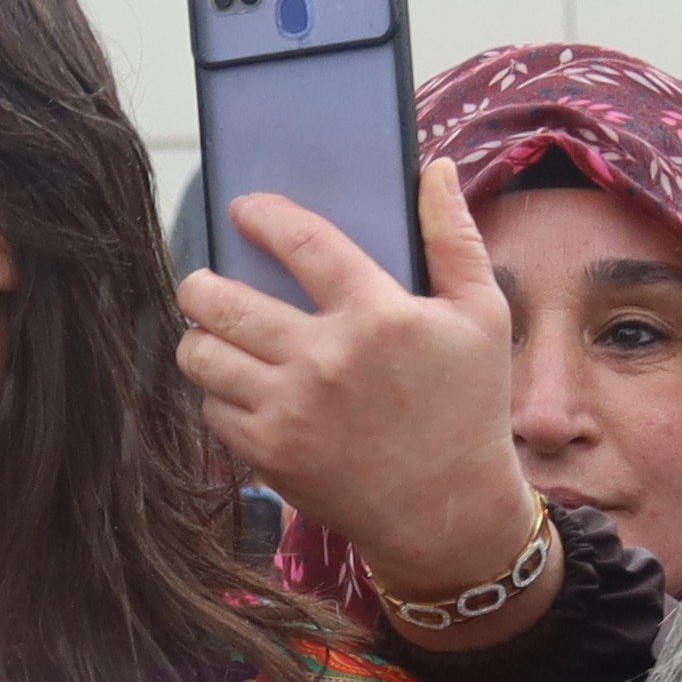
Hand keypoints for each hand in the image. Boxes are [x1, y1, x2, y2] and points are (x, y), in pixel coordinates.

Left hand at [172, 159, 542, 623]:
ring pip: (201, 355)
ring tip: (211, 333)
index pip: (300, 241)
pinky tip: (236, 385)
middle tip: (204, 284)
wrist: (448, 512)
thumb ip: (454, 237)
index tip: (242, 209)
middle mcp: (326, 359)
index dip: (261, 216)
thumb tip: (436, 168)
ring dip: (198, 337)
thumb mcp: (483, 316)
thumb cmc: (468, 407)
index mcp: (378, 314)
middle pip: (220, 300)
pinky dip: (216, 392)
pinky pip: (212, 407)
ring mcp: (291, 410)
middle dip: (199, 284)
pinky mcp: (270, 454)